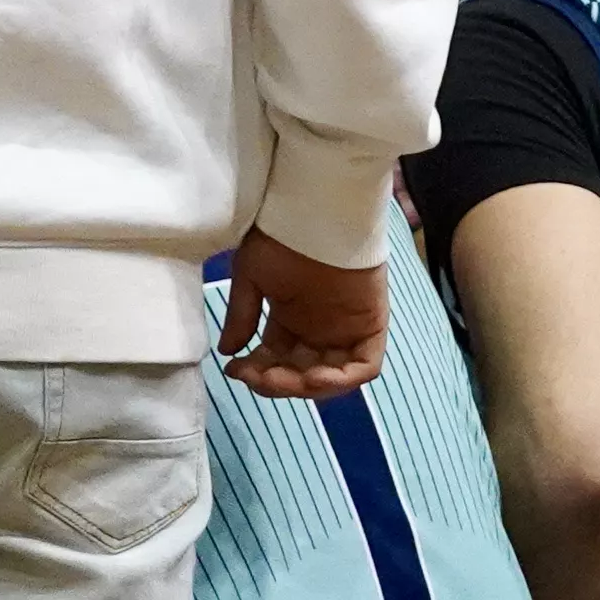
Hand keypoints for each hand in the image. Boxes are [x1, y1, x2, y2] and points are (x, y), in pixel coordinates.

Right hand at [214, 228, 390, 398]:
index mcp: (291, 320)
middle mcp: (320, 330)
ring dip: (305, 387)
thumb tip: (227, 352)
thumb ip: (242, 316)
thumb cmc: (282, 237)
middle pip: (301, 374)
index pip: (276, 361)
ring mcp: (347, 330)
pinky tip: (314, 377)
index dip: (256, 372)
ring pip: (330, 377)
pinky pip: (364, 367)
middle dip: (277, 382)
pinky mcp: (372, 327)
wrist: (317, 213)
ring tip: (283, 378)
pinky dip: (342, 380)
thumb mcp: (252, 278)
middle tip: (258, 376)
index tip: (234, 370)